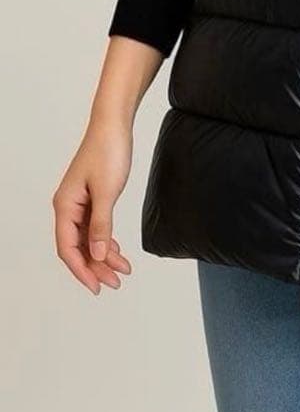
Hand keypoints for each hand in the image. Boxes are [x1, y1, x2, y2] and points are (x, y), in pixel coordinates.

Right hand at [52, 116, 133, 294]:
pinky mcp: (91, 197)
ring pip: (88, 238)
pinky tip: (117, 250)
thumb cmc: (108, 151)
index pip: (68, 248)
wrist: (114, 124)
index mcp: (65, 206)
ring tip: (123, 270)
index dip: (82, 270)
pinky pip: (95, 227)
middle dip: (96, 267)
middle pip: (78, 247)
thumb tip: (98, 255)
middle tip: (115, 283)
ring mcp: (79, 202)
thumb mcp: (107, 191)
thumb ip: (102, 225)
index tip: (97, 287)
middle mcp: (68, 207)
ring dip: (104, 255)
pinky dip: (106, 240)